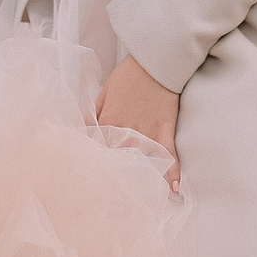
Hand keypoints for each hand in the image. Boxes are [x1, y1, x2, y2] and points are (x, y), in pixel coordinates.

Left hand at [96, 53, 180, 189]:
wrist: (154, 61)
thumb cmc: (128, 74)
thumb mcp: (105, 91)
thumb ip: (94, 112)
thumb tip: (83, 128)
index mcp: (107, 121)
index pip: (98, 148)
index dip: (96, 160)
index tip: (95, 173)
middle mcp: (125, 131)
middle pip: (118, 158)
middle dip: (116, 174)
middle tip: (114, 194)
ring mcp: (146, 132)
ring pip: (141, 160)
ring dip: (141, 176)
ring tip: (139, 195)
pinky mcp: (164, 129)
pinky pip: (168, 153)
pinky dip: (172, 170)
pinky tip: (173, 187)